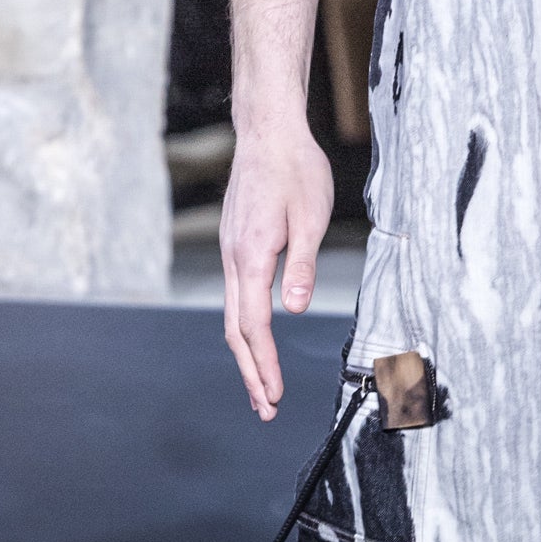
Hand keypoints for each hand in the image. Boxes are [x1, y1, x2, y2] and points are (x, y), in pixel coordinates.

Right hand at [220, 118, 335, 419]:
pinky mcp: (235, 243)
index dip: (265, 365)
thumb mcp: (310, 218)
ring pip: (232, 315)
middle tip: (265, 409)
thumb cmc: (295, 170)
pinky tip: (254, 339)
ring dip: (246, 354)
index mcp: (251, 257)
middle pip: (235, 330)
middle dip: (250, 373)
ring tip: (260, 385)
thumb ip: (302, 265)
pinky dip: (244, 327)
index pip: (254, 325)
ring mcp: (230, 251)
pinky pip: (236, 296)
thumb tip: (295, 309)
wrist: (269, 132)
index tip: (274, 395)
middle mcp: (233, 259)